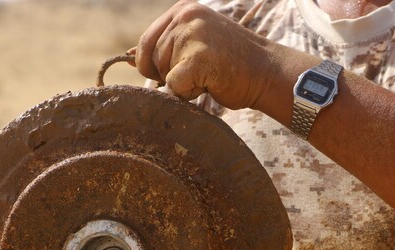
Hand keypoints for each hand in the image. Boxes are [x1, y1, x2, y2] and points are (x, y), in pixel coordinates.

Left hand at [132, 0, 276, 108]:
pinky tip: (209, 83)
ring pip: (162, 74)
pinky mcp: (198, 58)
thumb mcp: (194, 42)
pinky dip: (188, 93)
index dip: (153, 64)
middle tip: (199, 72)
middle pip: (150, 60)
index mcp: (182, 10)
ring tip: (208, 74)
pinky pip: (174, 86)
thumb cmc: (230, 62)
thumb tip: (128, 56)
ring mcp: (192, 35)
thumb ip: (164, 46)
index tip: (176, 69)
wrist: (266, 72)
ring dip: (182, 84)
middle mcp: (185, 17)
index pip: (145, 42)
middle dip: (168, 75)